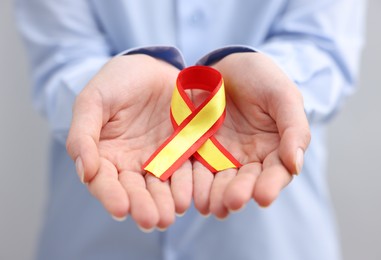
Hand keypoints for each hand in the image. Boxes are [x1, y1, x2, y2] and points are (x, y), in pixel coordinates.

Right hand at [66, 55, 192, 230]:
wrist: (152, 66)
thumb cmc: (117, 81)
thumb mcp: (93, 101)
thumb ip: (83, 134)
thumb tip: (84, 171)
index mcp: (104, 155)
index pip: (104, 181)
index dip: (110, 196)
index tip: (120, 208)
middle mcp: (130, 163)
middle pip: (134, 190)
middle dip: (142, 206)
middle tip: (151, 220)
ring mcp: (158, 159)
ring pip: (160, 186)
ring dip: (165, 202)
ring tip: (170, 214)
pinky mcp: (182, 152)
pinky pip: (185, 170)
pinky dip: (186, 183)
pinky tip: (190, 194)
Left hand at [192, 52, 310, 217]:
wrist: (226, 64)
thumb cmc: (260, 77)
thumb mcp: (282, 95)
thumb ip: (293, 128)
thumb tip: (295, 165)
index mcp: (276, 147)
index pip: (277, 172)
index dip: (271, 185)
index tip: (263, 197)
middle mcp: (251, 157)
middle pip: (247, 181)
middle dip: (241, 192)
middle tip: (233, 202)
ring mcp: (224, 156)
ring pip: (222, 180)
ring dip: (217, 194)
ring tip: (210, 205)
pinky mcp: (200, 150)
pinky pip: (198, 168)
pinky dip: (196, 182)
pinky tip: (192, 193)